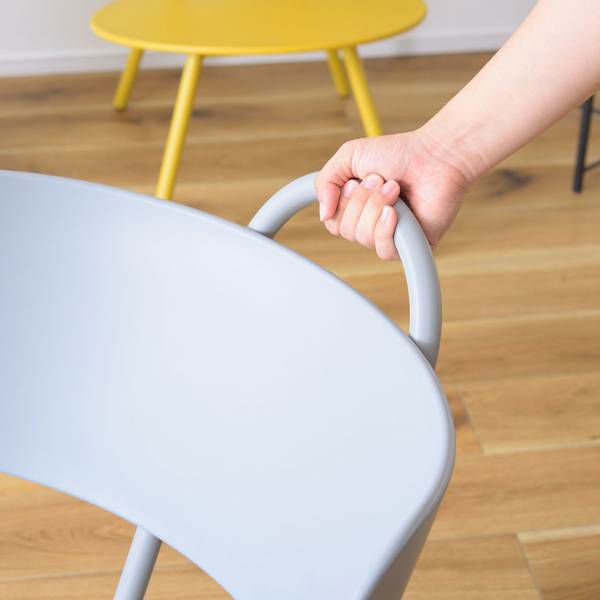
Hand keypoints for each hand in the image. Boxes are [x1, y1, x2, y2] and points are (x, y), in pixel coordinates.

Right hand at [316, 130, 472, 255]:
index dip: (342, 202)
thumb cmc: (399, 153)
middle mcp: (371, 224)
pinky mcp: (409, 246)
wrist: (436, 156)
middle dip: (362, 201)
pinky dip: (387, 227)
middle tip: (382, 180)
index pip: (333, 222)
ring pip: (364, 239)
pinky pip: (384, 250)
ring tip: (395, 188)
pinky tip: (397, 211)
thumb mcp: (348, 156)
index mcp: (356, 207)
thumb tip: (323, 215)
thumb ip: (324, 182)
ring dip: (376, 208)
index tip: (357, 181)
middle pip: (346, 231)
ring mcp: (391, 236)